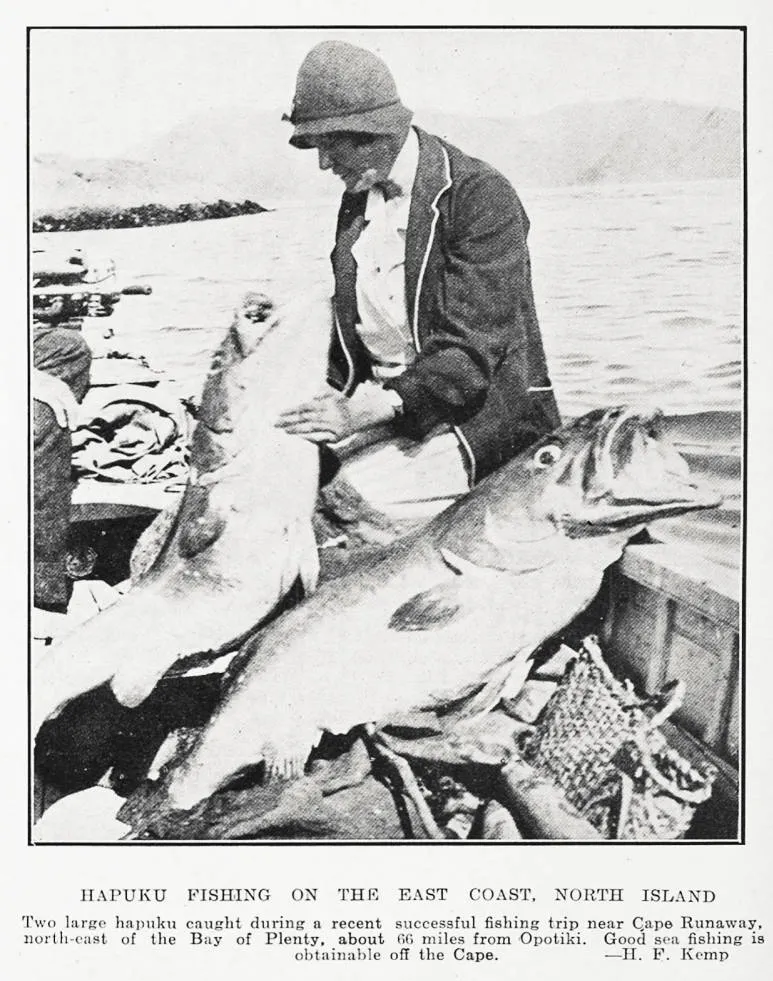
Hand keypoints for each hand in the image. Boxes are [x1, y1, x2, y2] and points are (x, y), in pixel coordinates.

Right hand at [33, 368, 79, 429]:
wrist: (28, 375)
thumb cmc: (36, 383)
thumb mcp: (50, 390)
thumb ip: (57, 397)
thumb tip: (63, 408)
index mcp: (64, 387)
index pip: (74, 402)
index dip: (77, 413)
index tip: (77, 422)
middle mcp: (63, 388)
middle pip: (74, 405)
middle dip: (76, 417)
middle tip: (74, 427)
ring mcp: (57, 391)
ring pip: (69, 407)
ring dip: (72, 419)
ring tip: (72, 427)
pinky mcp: (49, 395)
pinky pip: (59, 408)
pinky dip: (62, 417)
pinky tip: (63, 424)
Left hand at [275, 384, 398, 443]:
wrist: (361, 415)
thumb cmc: (343, 403)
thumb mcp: (333, 393)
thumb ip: (322, 390)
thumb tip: (311, 388)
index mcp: (326, 404)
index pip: (304, 407)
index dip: (291, 410)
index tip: (278, 413)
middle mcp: (329, 415)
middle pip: (305, 418)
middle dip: (289, 421)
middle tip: (274, 423)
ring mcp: (332, 427)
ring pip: (311, 429)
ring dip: (296, 430)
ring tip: (283, 431)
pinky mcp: (336, 437)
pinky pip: (321, 438)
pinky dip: (310, 438)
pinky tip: (300, 437)